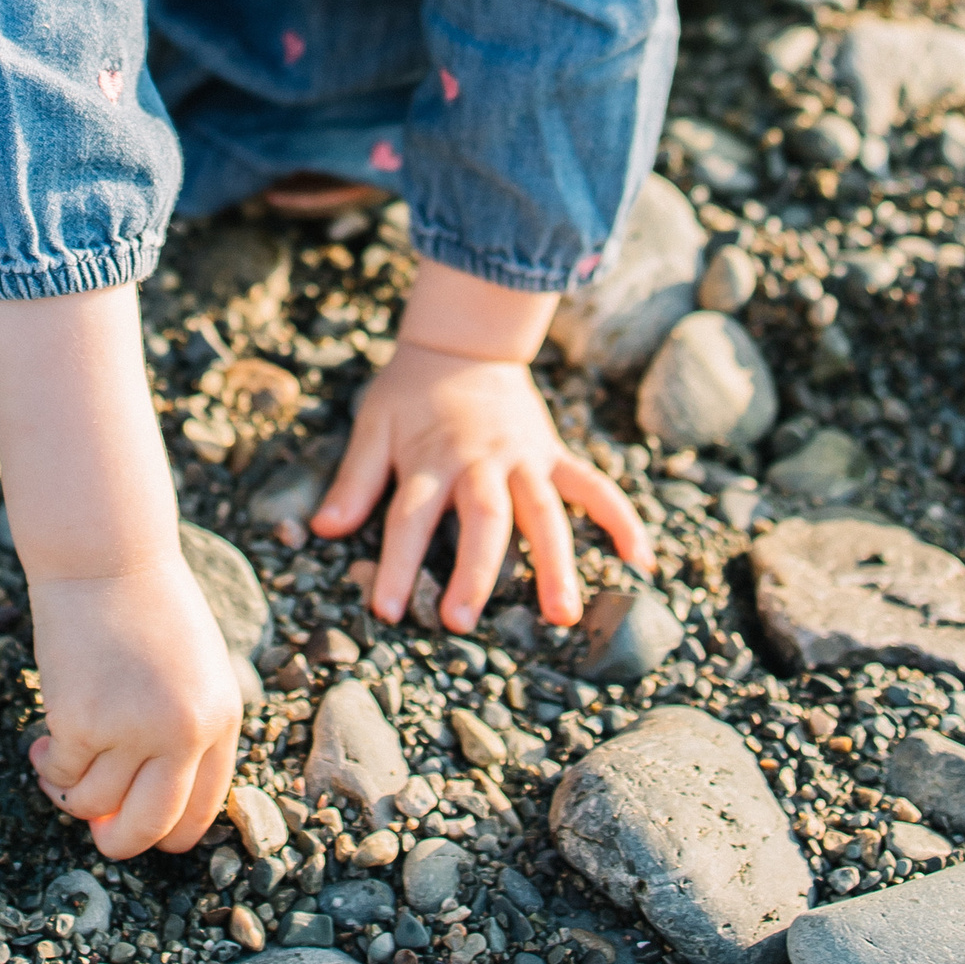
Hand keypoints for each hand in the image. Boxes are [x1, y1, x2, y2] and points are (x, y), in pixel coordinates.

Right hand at [26, 553, 242, 858]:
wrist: (106, 555)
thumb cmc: (146, 604)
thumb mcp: (192, 668)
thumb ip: (183, 730)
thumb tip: (135, 807)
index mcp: (220, 717)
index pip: (201, 811)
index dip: (166, 835)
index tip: (138, 830)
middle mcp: (184, 731)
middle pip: (151, 828)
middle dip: (118, 842)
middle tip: (98, 833)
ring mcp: (133, 728)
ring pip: (94, 803)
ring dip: (70, 794)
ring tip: (59, 761)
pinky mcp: (83, 719)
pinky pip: (60, 772)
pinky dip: (48, 766)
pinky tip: (43, 741)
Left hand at [315, 331, 648, 632]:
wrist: (464, 343)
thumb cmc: (411, 392)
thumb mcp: (373, 425)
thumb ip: (354, 479)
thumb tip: (323, 530)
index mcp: (432, 458)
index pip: (410, 517)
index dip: (397, 563)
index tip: (388, 609)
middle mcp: (481, 462)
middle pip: (482, 518)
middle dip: (475, 570)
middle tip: (465, 620)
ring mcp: (524, 459)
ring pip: (544, 512)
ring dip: (555, 562)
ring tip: (563, 613)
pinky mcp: (553, 455)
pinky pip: (593, 486)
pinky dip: (620, 518)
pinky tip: (641, 558)